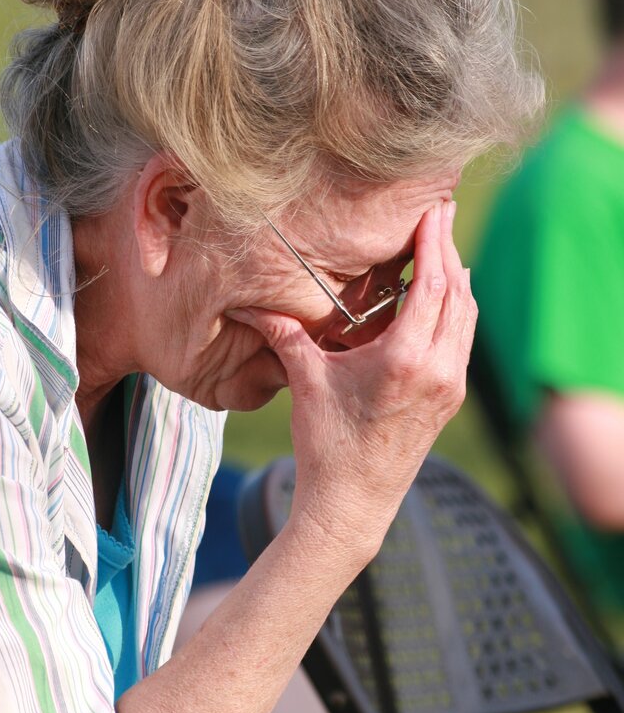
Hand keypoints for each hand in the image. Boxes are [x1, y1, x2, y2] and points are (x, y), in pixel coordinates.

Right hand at [229, 201, 475, 561]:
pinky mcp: (450, 399)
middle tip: (441, 212)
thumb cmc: (328, 446)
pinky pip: (462, 339)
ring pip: (467, 316)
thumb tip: (246, 302)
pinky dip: (456, 310)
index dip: (435, 241)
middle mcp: (438, 369)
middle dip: (449, 249)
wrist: (353, 504)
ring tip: (442, 247)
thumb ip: (285, 334)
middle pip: (458, 291)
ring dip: (456, 278)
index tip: (434, 207)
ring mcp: (450, 386)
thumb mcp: (307, 382)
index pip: (432, 283)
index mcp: (405, 359)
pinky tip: (441, 297)